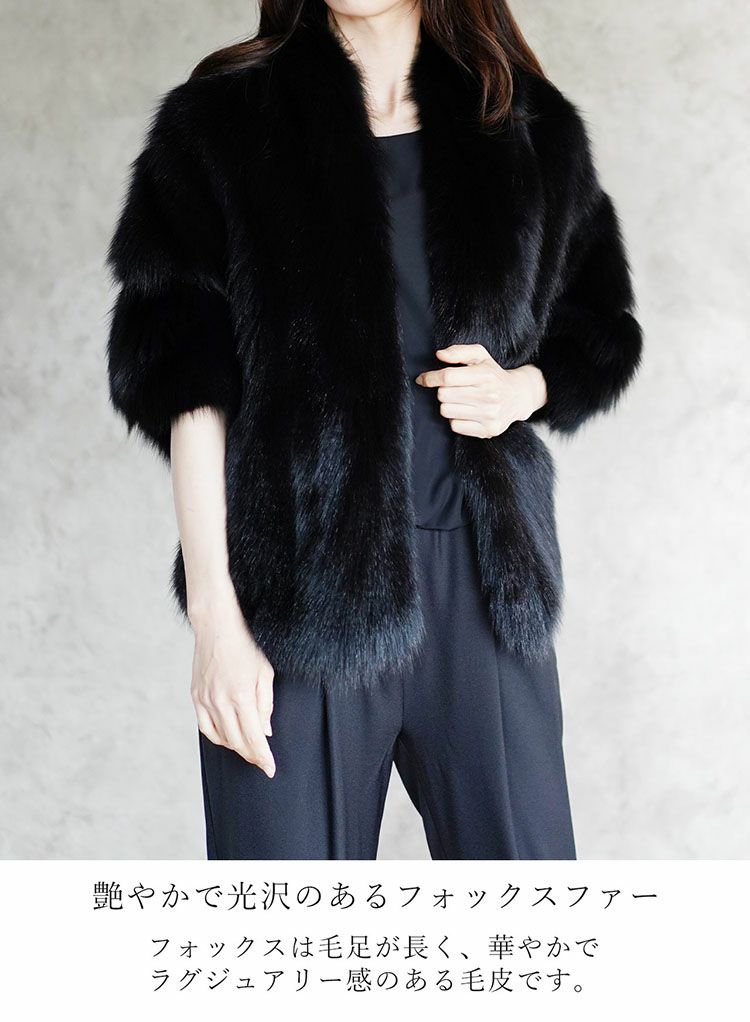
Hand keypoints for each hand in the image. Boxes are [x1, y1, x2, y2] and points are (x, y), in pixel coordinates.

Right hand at [188, 587, 275, 776]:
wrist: (216, 628)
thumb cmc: (246, 648)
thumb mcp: (265, 673)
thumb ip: (266, 704)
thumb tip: (265, 732)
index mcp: (242, 696)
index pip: (255, 737)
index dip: (263, 757)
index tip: (270, 769)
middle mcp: (222, 701)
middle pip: (238, 742)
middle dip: (252, 755)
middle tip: (262, 762)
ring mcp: (206, 700)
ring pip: (221, 737)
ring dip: (236, 748)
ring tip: (248, 749)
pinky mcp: (196, 696)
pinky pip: (205, 727)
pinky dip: (217, 737)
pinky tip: (227, 738)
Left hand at [415, 343, 546, 437]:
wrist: (518, 396)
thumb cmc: (493, 374)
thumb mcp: (480, 356)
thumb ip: (458, 351)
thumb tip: (439, 355)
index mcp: (486, 374)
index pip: (448, 377)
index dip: (430, 377)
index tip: (423, 379)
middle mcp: (489, 395)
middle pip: (443, 395)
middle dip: (443, 391)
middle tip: (453, 389)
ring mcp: (490, 414)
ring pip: (446, 411)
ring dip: (449, 405)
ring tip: (461, 401)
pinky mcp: (488, 430)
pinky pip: (455, 426)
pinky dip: (456, 419)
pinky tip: (466, 412)